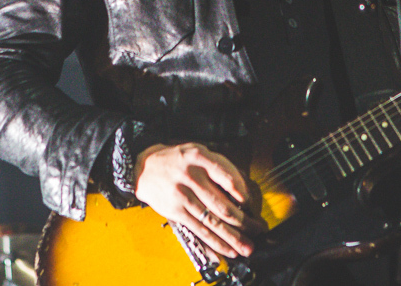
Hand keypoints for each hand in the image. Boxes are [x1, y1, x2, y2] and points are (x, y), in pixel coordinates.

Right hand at [134, 141, 266, 258]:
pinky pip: (199, 229)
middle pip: (221, 204)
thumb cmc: (175, 160)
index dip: (241, 191)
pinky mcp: (176, 211)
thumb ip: (217, 165)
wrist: (143, 168)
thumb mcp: (196, 151)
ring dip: (232, 236)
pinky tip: (227, 248)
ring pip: (212, 221)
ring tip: (246, 246)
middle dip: (243, 220)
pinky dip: (215, 242)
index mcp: (199, 157)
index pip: (225, 176)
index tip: (250, 202)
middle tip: (257, 229)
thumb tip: (241, 187)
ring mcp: (182, 195)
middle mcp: (191, 176)